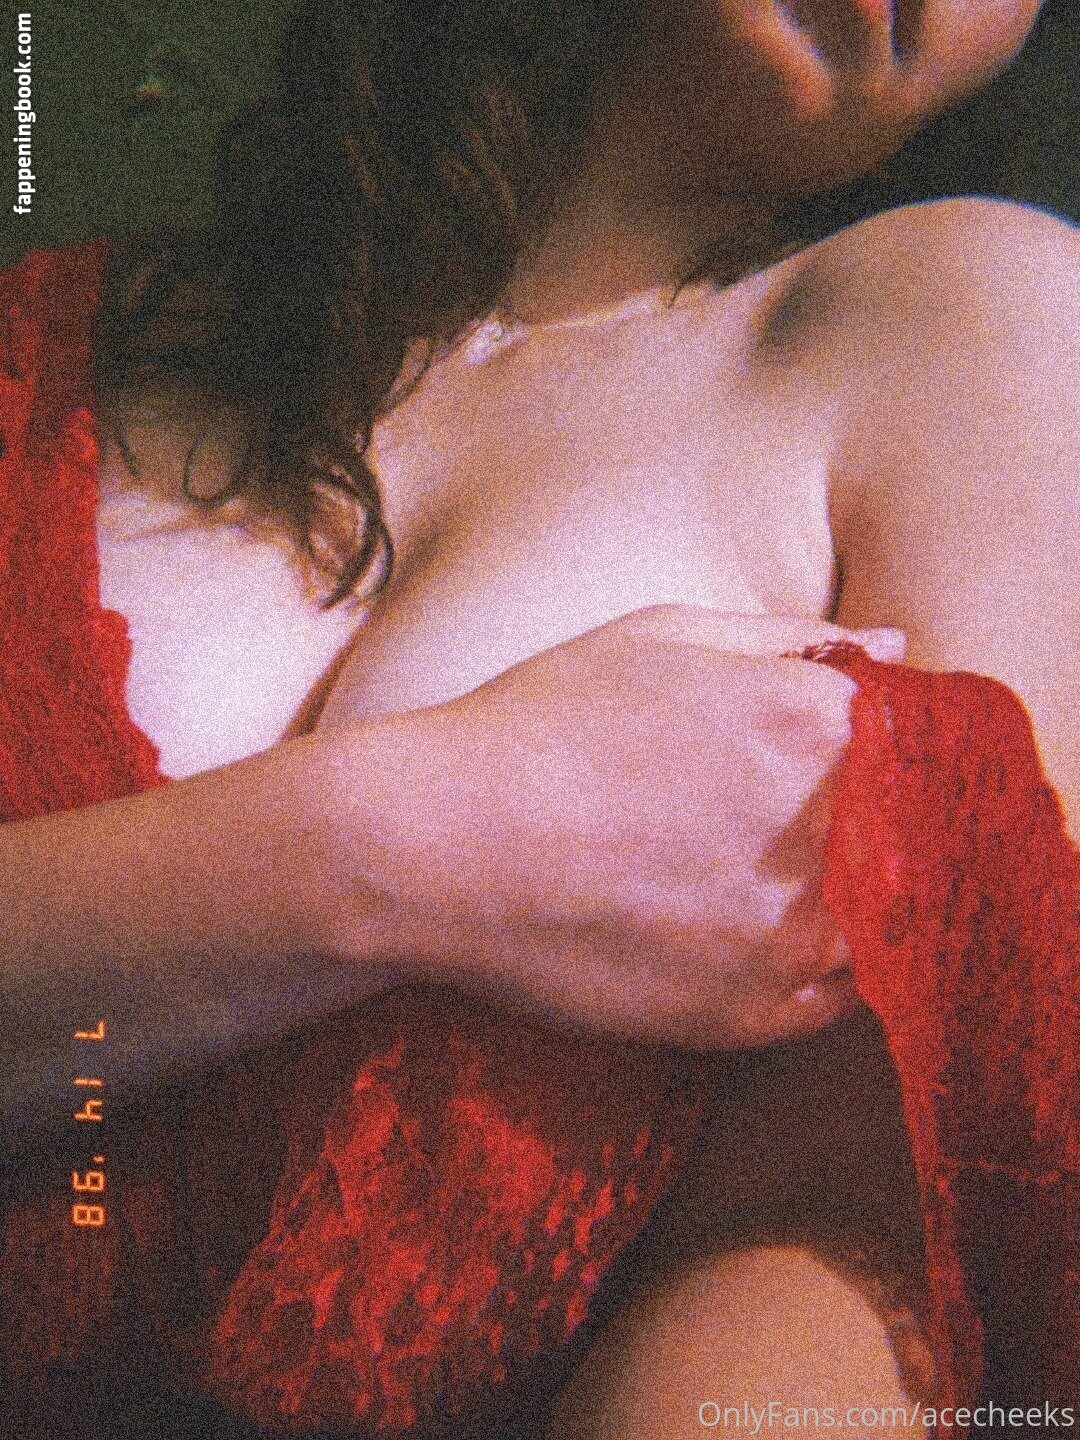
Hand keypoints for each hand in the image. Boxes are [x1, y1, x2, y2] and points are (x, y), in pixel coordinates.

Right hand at [316, 608, 903, 1049]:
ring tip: (759, 875)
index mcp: (811, 723)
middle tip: (790, 821)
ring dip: (860, 899)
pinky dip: (823, 966)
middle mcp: (825, 831)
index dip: (887, 747)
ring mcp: (794, 934)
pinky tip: (752, 930)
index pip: (925, 739)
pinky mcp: (754, 1014)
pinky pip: (842, 997)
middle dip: (879, 823)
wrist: (434, 846)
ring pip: (894, 923)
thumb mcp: (657, 638)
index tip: (841, 757)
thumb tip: (893, 653)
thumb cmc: (536, 725)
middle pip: (922, 834)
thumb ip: (789, 638)